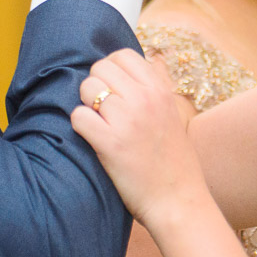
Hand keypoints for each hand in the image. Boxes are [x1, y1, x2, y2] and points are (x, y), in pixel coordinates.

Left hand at [71, 49, 203, 228]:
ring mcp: (127, 120)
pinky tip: (92, 138)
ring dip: (87, 106)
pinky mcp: (110, 144)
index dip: (110, 70)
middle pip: (100, 68)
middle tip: (103, 110)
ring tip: (99, 124)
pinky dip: (79, 126)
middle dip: (95, 87)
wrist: (178, 201)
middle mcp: (145, 99)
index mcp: (160, 90)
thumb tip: (150, 59)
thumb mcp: (173, 114)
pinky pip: (78, 116)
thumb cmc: (174, 161)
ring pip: (86, 88)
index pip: (122, 55)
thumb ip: (157, 88)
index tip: (112, 89)